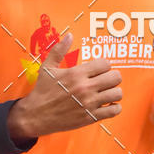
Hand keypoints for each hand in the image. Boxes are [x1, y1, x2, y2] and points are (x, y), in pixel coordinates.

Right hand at [7, 34, 121, 140]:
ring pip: (117, 93)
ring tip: (107, 92)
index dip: (104, 65)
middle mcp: (85, 88)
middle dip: (112, 77)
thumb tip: (68, 36)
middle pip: (115, 77)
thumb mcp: (47, 68)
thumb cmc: (42, 91)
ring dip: (114, 91)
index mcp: (76, 74)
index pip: (105, 63)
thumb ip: (59, 50)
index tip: (99, 69)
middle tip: (105, 80)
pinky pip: (114, 111)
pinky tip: (107, 104)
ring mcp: (89, 103)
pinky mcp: (91, 117)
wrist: (36, 115)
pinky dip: (115, 107)